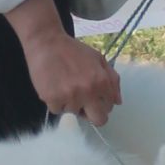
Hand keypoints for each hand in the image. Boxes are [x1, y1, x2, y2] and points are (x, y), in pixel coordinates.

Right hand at [6, 0, 120, 125]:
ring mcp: (70, 97)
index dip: (102, 104)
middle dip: (92, 114)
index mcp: (101, 81)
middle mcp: (88, 91)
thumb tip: (117, 102)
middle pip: (98, 121)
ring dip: (71, 103)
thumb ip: (112, 80)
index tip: (94, 98)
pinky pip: (57, 110)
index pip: (109, 108)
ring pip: (74, 113)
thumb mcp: (98, 59)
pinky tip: (55, 86)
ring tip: (64, 85)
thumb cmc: (73, 51)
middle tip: (83, 104)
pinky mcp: (53, 99)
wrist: (46, 43)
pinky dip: (56, 101)